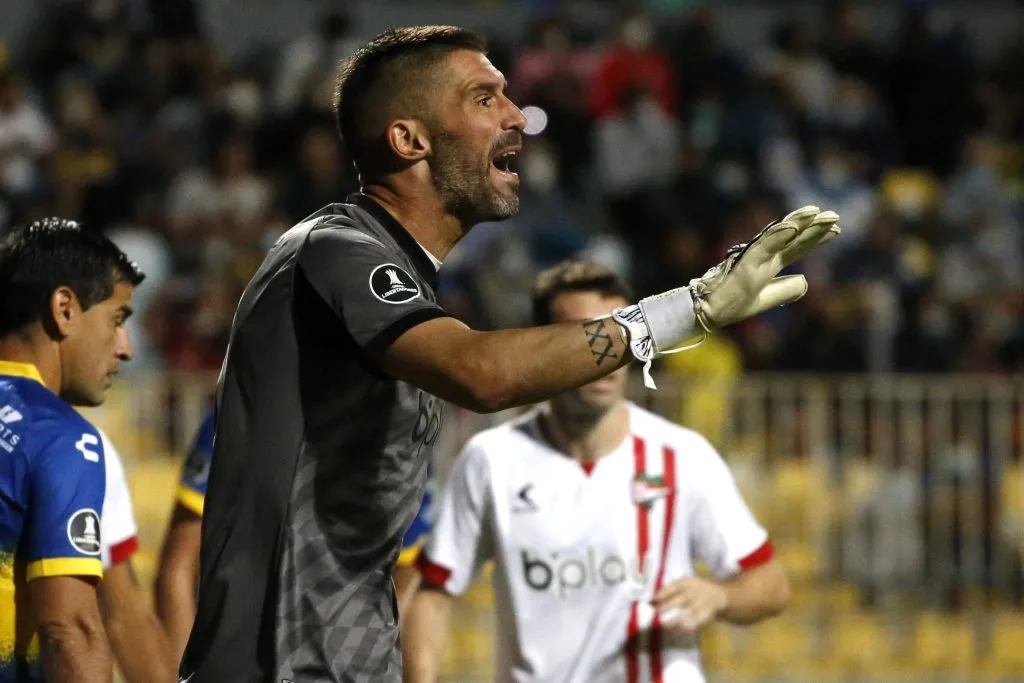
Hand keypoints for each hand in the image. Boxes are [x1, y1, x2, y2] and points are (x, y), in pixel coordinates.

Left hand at [651, 576, 728, 633]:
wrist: (718, 595)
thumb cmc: (694, 589)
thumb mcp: (684, 584)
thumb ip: (669, 591)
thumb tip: (651, 601)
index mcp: (688, 582)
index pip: (673, 587)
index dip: (662, 594)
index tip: (651, 601)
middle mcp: (695, 591)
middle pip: (680, 600)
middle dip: (667, 607)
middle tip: (656, 613)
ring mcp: (702, 603)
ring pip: (688, 613)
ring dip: (675, 620)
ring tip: (663, 625)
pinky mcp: (706, 615)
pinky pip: (695, 623)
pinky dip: (685, 628)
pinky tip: (675, 632)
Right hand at [689, 206, 839, 330]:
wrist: (706, 313)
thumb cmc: (731, 305)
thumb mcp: (766, 299)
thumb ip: (786, 290)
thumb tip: (806, 280)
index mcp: (769, 264)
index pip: (797, 247)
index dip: (816, 238)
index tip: (836, 229)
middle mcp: (763, 257)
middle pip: (792, 237)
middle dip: (813, 226)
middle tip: (834, 215)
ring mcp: (753, 259)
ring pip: (779, 235)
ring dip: (797, 223)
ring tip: (816, 212)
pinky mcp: (743, 265)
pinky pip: (763, 247)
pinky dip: (777, 236)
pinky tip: (792, 227)